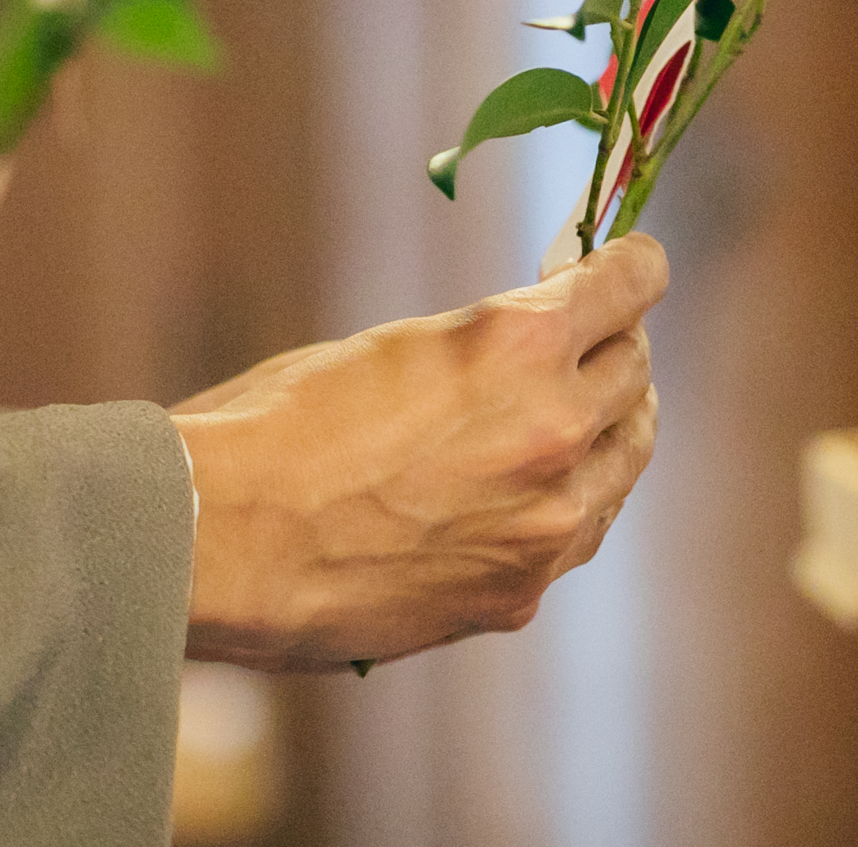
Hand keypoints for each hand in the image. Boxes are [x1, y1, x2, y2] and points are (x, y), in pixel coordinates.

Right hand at [171, 234, 665, 671]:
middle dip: (616, 346)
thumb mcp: (395, 346)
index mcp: (520, 343)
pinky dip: (567, 502)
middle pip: (637, 372)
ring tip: (579, 415)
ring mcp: (546, 523)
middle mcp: (556, 431)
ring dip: (610, 427)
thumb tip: (536, 346)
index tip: (632, 265)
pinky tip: (528, 493)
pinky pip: (578, 531)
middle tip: (592, 340)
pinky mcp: (520, 591)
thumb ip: (484, 348)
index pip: (631, 285)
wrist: (220, 542)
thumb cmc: (279, 424)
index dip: (635, 268)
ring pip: (627, 459)